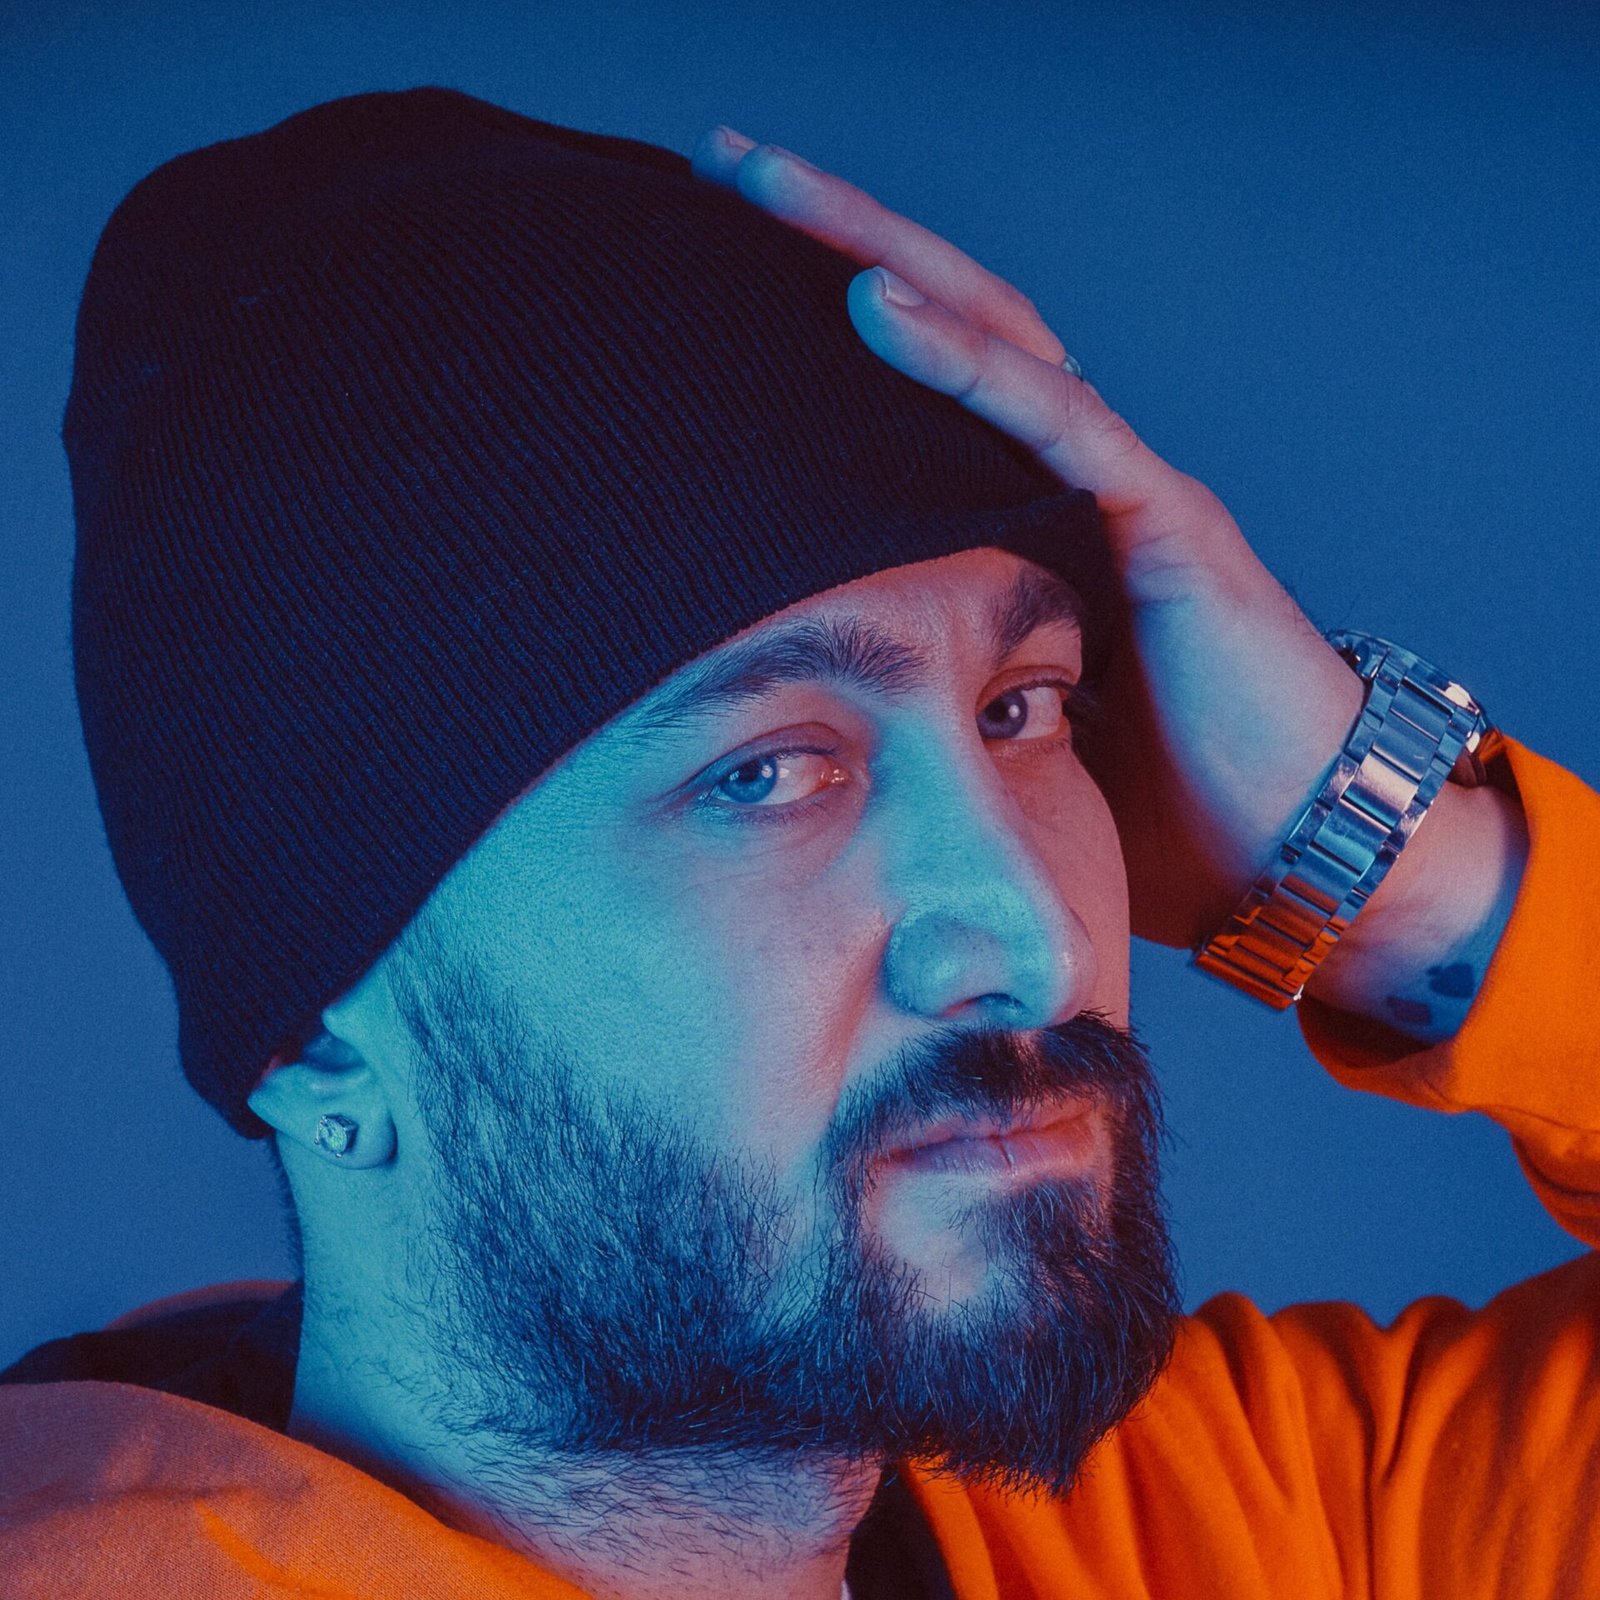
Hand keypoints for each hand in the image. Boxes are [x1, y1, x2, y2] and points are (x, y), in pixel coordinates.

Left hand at [690, 126, 1364, 951]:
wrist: (1295, 851)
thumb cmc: (1158, 800)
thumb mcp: (1009, 731)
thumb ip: (941, 684)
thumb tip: (841, 697)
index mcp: (1036, 519)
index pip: (923, 387)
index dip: (834, 317)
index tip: (719, 268)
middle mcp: (1076, 479)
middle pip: (949, 321)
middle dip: (840, 236)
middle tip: (729, 166)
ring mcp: (1126, 489)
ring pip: (995, 336)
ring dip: (881, 254)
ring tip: (772, 186)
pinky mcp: (1167, 526)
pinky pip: (1056, 424)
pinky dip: (965, 360)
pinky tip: (873, 300)